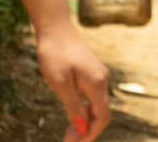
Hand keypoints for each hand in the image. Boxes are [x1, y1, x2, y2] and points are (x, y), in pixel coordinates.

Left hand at [35, 22, 109, 141]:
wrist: (55, 28)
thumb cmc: (55, 54)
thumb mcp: (60, 83)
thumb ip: (73, 106)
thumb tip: (82, 128)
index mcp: (97, 84)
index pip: (102, 117)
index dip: (90, 134)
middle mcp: (102, 80)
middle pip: (102, 113)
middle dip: (87, 131)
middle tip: (66, 141)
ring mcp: (98, 75)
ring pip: (98, 106)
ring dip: (85, 121)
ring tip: (68, 133)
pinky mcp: (92, 72)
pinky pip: (93, 97)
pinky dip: (85, 110)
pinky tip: (73, 114)